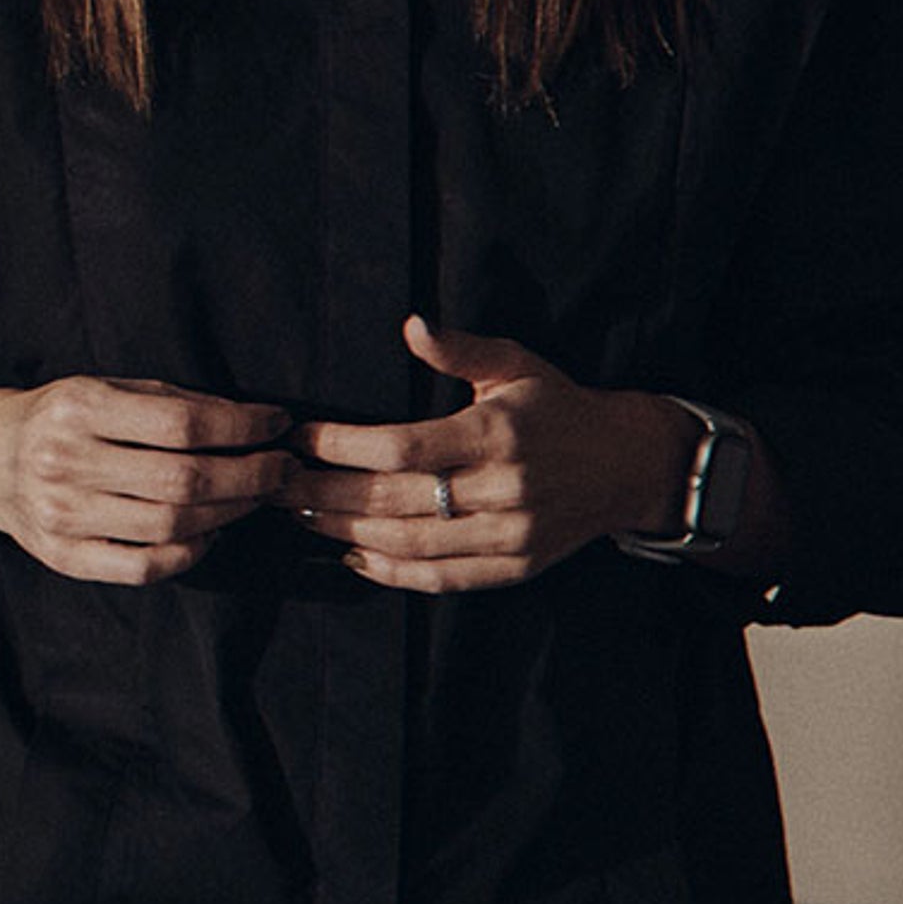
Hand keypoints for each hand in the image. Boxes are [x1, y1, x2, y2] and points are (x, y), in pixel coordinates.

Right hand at [0, 377, 291, 586]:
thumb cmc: (63, 418)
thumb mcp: (106, 389)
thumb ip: (171, 403)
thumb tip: (254, 422)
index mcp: (78, 409)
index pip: (182, 424)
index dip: (242, 426)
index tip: (277, 424)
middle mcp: (65, 462)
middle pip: (183, 480)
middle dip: (250, 475)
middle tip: (282, 468)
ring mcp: (61, 515)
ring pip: (171, 526)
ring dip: (228, 513)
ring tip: (253, 497)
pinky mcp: (63, 556)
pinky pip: (144, 566)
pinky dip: (189, 554)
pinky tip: (210, 534)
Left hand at [284, 316, 695, 590]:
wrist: (626, 464)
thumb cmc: (556, 406)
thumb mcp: (516, 364)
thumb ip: (460, 348)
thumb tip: (411, 324)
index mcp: (497, 434)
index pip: (402, 447)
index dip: (342, 446)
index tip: (298, 437)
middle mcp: (505, 490)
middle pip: (395, 501)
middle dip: (325, 494)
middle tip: (276, 484)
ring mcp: (511, 536)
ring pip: (410, 545)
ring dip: (345, 533)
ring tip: (301, 515)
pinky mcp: (515, 567)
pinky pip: (440, 579)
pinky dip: (390, 573)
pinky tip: (351, 554)